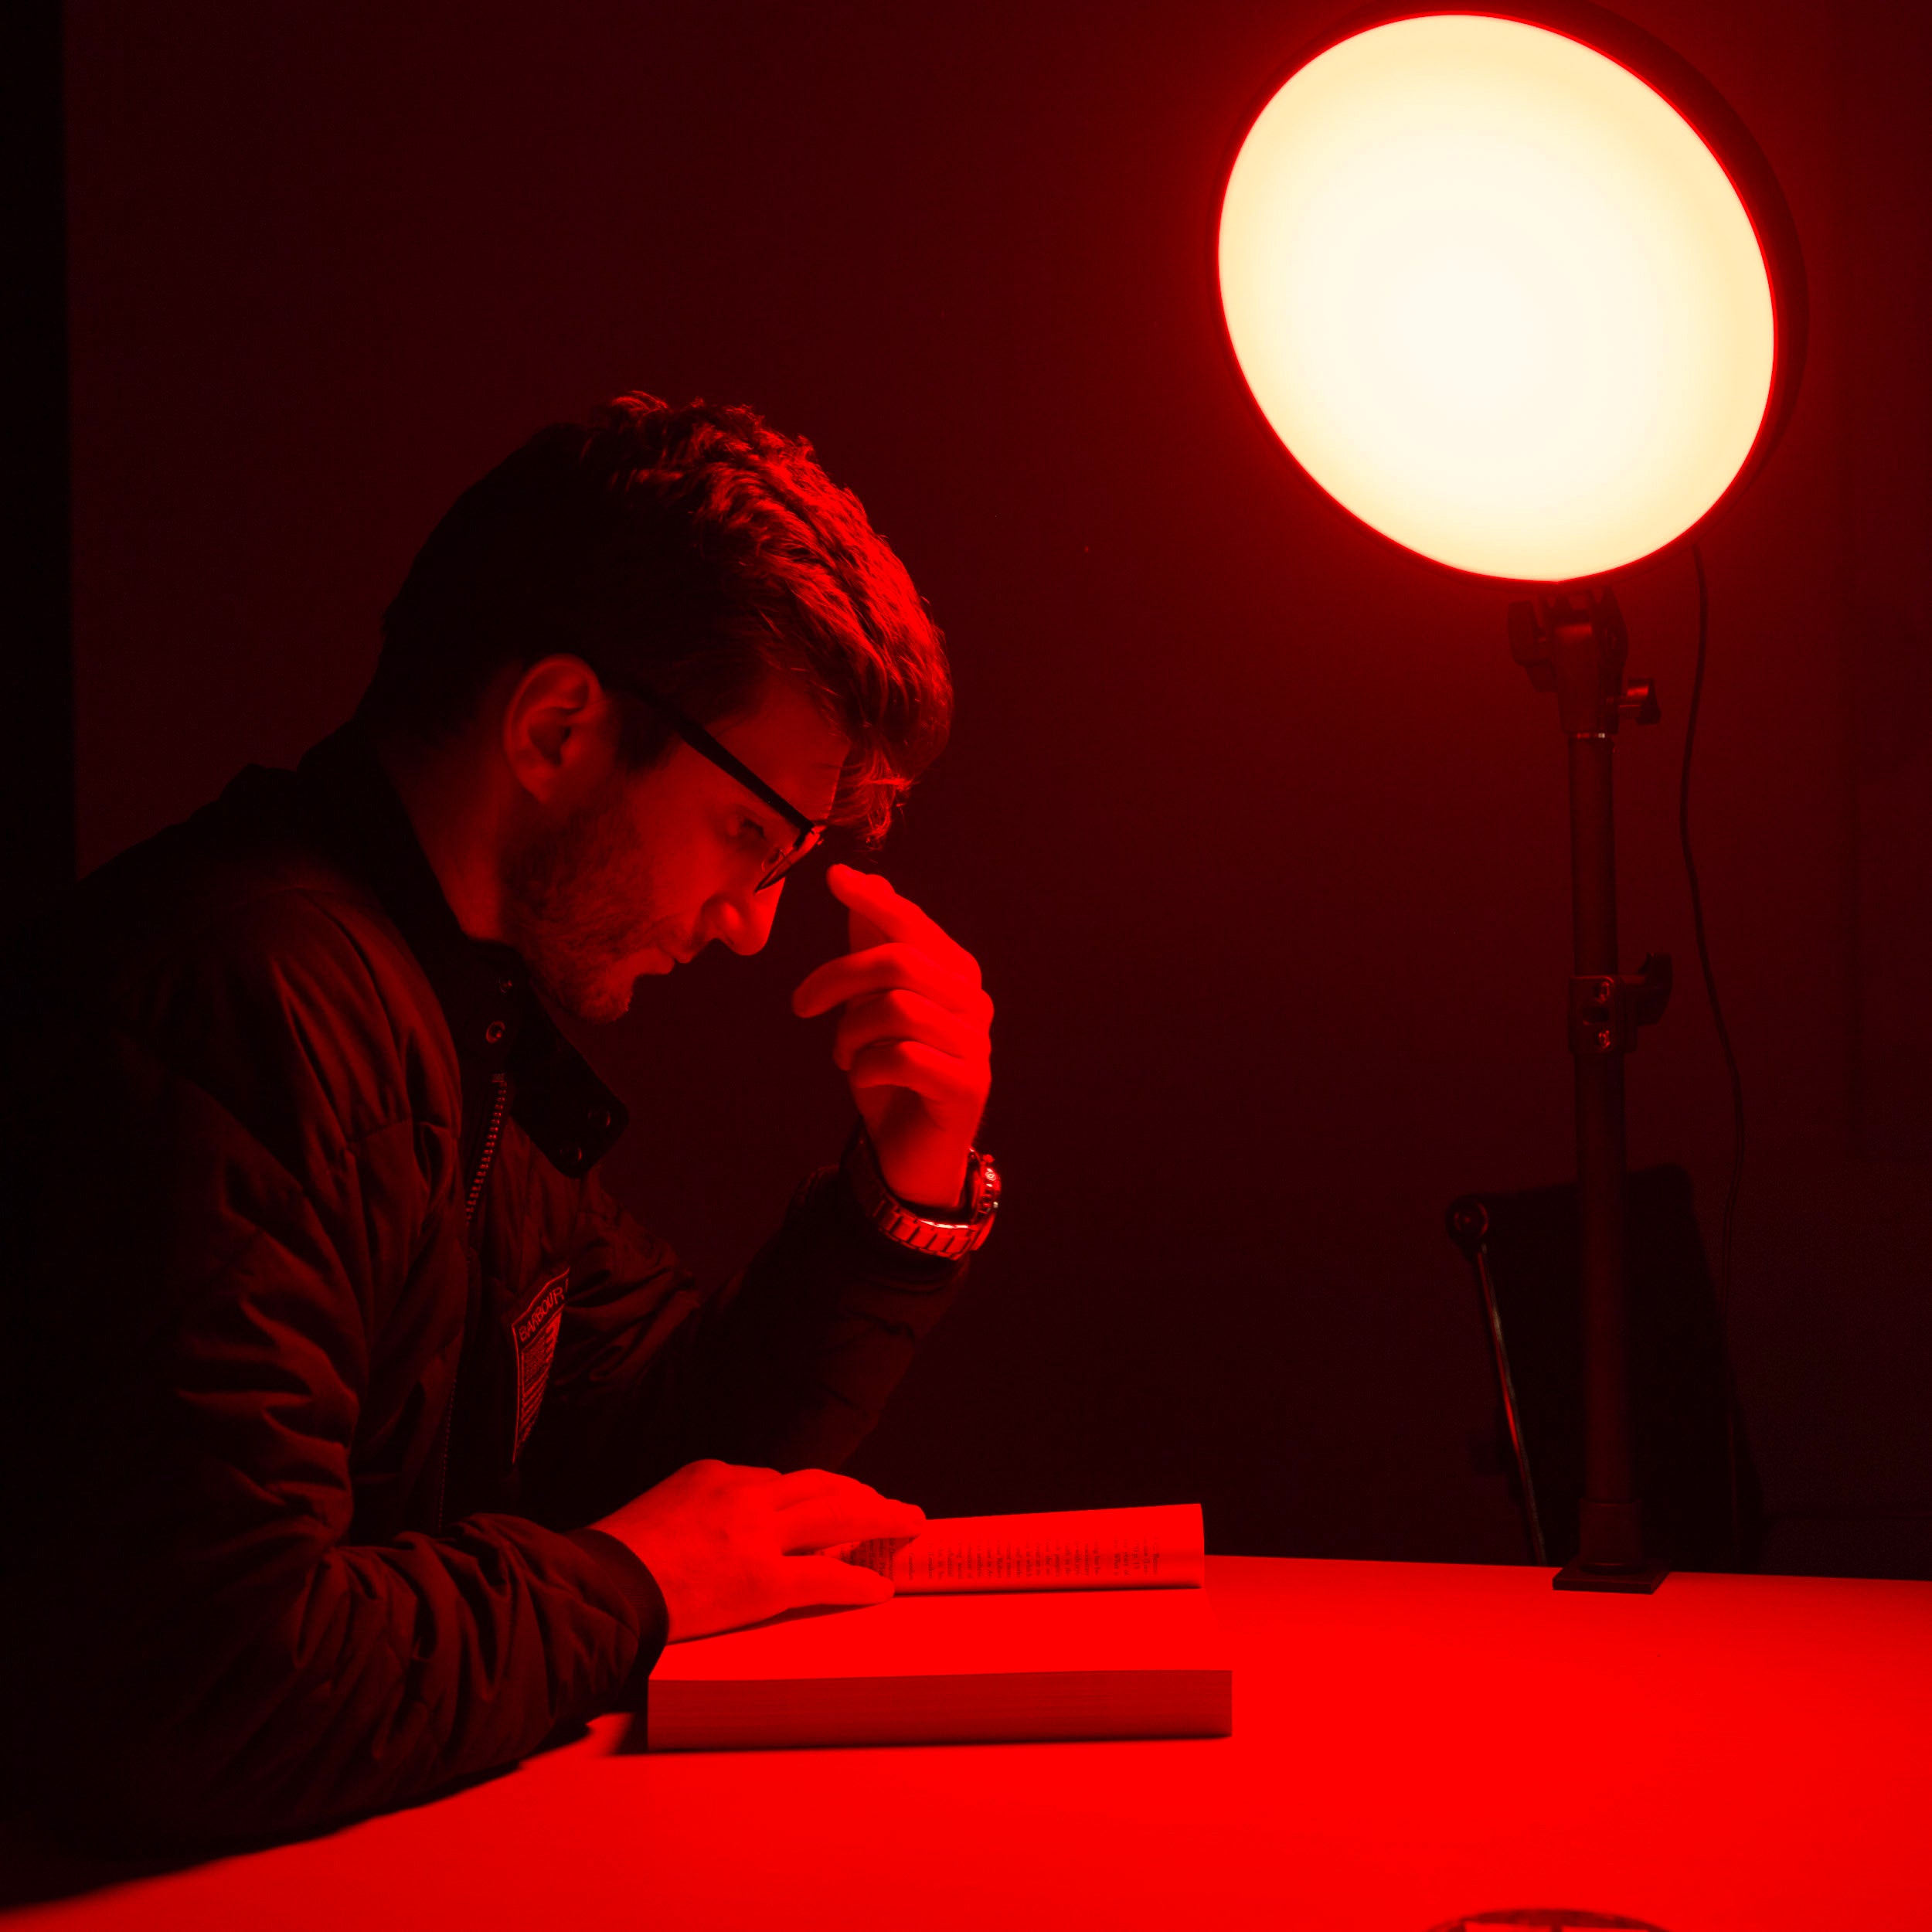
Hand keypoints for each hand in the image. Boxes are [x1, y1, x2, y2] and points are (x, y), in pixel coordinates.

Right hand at [591, 1460, 924, 1640]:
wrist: (598, 1588)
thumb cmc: (616, 1560)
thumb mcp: (661, 1511)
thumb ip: (701, 1511)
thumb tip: (730, 1535)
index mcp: (716, 1474)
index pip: (778, 1482)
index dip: (812, 1498)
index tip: (832, 1507)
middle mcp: (744, 1494)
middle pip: (820, 1486)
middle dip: (861, 1495)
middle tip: (890, 1505)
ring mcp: (757, 1535)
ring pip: (837, 1516)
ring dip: (880, 1518)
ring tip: (907, 1525)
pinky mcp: (763, 1581)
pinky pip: (827, 1577)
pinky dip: (858, 1581)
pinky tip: (879, 1588)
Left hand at [791, 863, 992, 1206]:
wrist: (907, 1153)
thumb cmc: (890, 1074)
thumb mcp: (871, 1005)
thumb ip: (873, 947)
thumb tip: (867, 880)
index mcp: (954, 974)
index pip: (913, 925)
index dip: (874, 900)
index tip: (835, 877)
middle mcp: (973, 1003)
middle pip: (900, 962)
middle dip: (838, 977)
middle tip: (801, 1004)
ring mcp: (976, 1045)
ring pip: (898, 1009)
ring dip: (851, 1032)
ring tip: (842, 1053)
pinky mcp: (967, 1087)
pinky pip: (903, 1058)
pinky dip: (867, 1066)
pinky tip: (862, 1077)